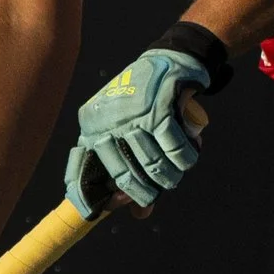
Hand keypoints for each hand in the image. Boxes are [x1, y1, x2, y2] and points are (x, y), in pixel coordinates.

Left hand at [64, 47, 211, 213]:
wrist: (171, 59)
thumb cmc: (146, 102)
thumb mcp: (130, 132)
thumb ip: (133, 171)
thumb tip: (139, 214)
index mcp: (91, 125)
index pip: (85, 169)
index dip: (102, 195)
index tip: (120, 206)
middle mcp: (106, 120)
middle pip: (123, 175)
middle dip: (145, 191)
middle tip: (158, 191)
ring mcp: (132, 115)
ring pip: (152, 164)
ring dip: (169, 176)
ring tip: (176, 173)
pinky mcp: (159, 109)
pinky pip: (175, 149)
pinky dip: (185, 158)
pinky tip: (188, 157)